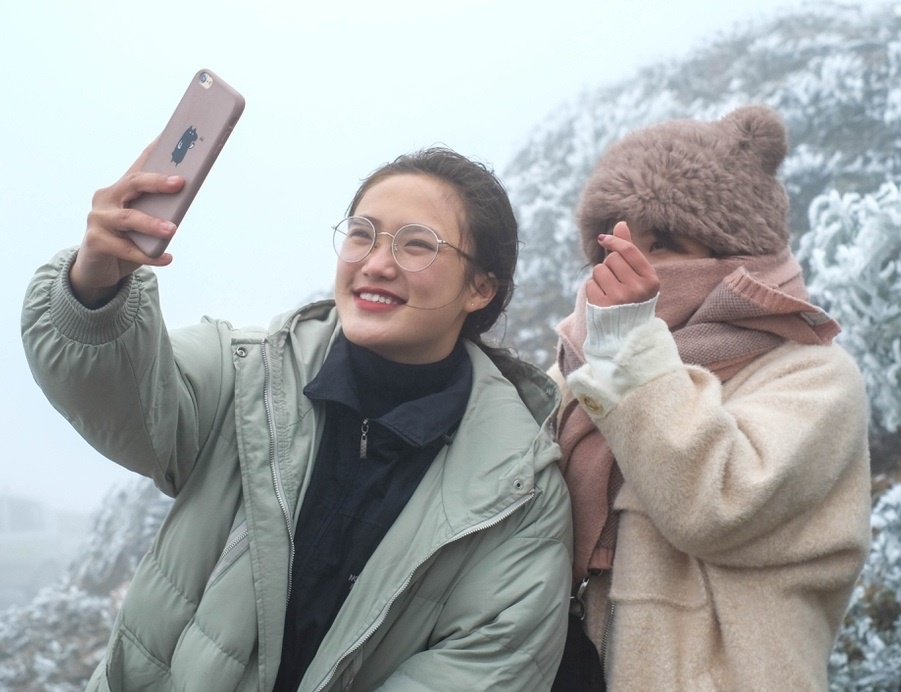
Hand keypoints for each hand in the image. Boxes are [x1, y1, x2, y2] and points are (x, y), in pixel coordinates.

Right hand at [69, 141, 184, 306]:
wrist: (97, 267)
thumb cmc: (127, 240)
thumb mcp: (144, 223)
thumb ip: (158, 210)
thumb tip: (185, 196)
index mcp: (121, 188)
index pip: (140, 165)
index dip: (155, 150)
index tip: (174, 138)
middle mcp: (107, 198)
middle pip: (133, 184)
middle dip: (157, 182)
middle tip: (179, 183)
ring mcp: (98, 219)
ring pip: (128, 218)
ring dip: (152, 223)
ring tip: (173, 229)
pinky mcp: (95, 241)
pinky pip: (126, 249)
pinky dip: (148, 255)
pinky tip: (166, 258)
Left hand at [585, 221, 659, 307]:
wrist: (624, 333)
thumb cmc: (632, 299)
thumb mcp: (637, 276)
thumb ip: (628, 250)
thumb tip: (620, 223)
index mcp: (651, 280)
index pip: (628, 250)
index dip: (613, 241)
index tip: (602, 238)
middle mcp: (638, 289)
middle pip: (612, 259)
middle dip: (609, 266)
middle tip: (615, 280)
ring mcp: (620, 299)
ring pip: (599, 270)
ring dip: (599, 277)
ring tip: (608, 290)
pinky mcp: (603, 307)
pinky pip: (590, 284)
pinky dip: (592, 289)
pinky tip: (602, 299)